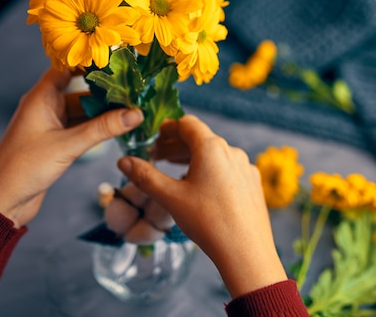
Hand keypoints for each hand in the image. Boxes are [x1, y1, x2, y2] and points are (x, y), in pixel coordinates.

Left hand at [0, 68, 143, 227]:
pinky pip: (82, 126)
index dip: (91, 62)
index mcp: (41, 97)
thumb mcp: (67, 145)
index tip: (118, 60)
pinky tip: (118, 126)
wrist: (2, 201)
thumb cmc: (24, 168)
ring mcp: (52, 123)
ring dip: (104, 110)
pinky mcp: (57, 140)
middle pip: (80, 89)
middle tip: (134, 88)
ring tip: (132, 107)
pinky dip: (98, 126)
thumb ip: (103, 128)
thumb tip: (135, 113)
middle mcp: (46, 106)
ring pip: (83, 109)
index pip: (67, 67)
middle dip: (105, 89)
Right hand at [117, 114, 287, 297]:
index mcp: (212, 148)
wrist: (246, 251)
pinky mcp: (253, 183)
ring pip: (216, 155)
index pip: (187, 124)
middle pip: (201, 139)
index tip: (155, 138)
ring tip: (175, 170)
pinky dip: (211, 171)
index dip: (168, 128)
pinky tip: (201, 188)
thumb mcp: (171, 198)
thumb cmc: (208, 222)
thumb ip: (145, 176)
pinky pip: (228, 169)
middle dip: (177, 145)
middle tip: (157, 156)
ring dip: (193, 158)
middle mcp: (232, 151)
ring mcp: (246, 167)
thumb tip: (123, 161)